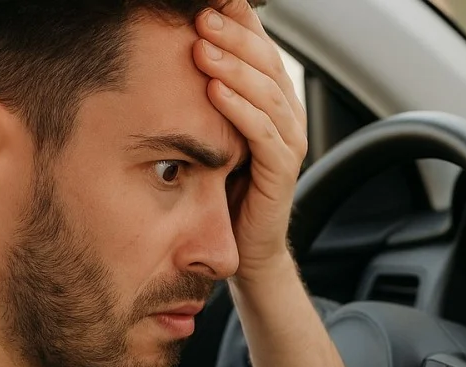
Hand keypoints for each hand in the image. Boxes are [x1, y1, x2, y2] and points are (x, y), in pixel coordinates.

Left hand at [194, 4, 308, 286]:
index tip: (207, 0)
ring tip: (201, 47)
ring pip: (267, 93)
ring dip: (234, 67)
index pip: (258, 44)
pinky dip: (240, 109)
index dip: (237, 19)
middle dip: (233, 35)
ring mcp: (289, 141)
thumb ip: (206, 87)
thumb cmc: (224, 182)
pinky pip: (264, 133)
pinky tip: (214, 91)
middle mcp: (286, 113)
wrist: (243, 243)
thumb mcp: (212, 125)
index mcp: (271, 96)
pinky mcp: (282, 171)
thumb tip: (176, 47)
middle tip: (201, 15)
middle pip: (266, 61)